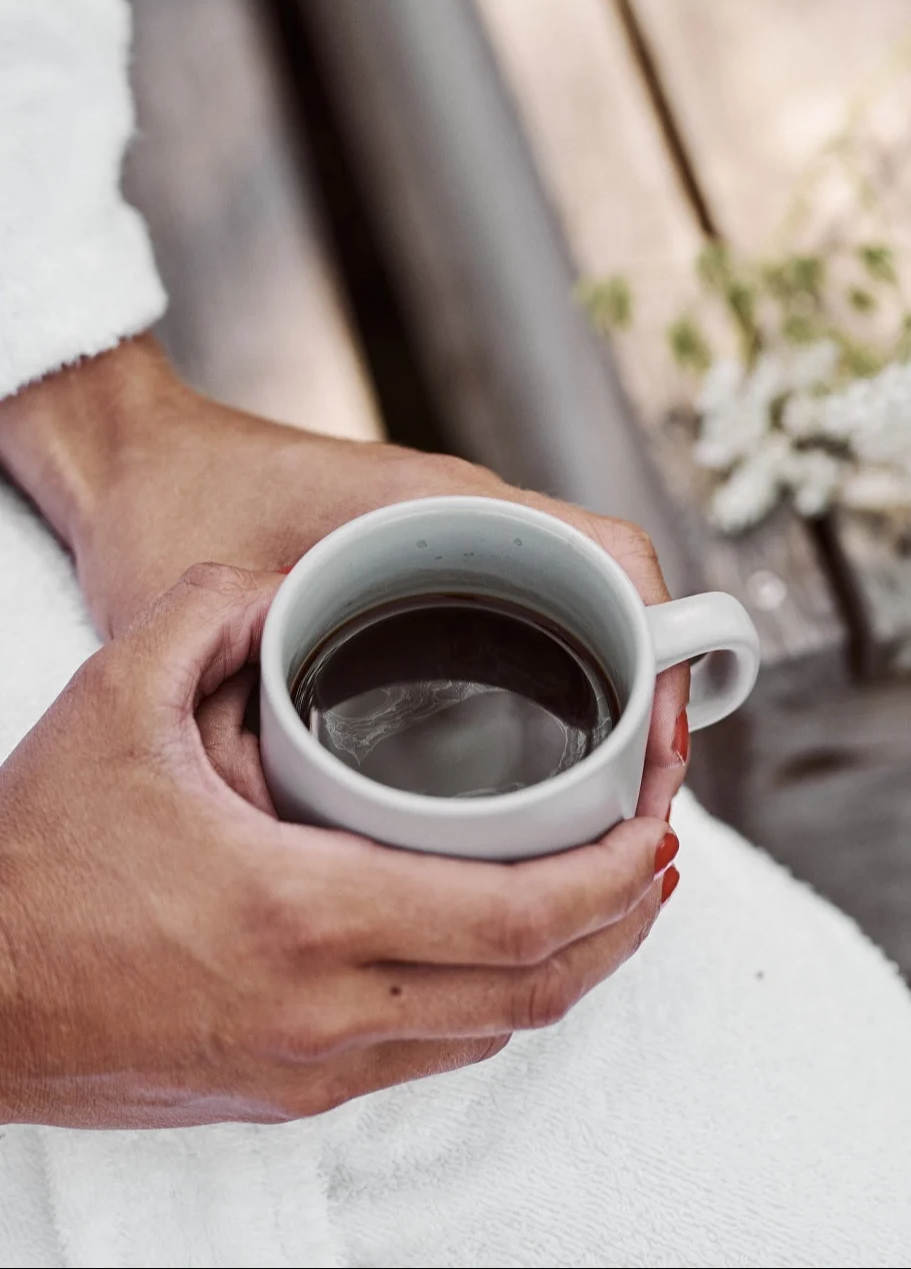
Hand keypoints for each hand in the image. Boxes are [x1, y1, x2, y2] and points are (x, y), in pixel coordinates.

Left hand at [0, 336, 689, 819]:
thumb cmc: (170, 503)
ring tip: (597, 809)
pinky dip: (546, 691)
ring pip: (571, 625)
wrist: (131, 461)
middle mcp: (466, 525)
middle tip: (635, 810)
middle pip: (612, 606)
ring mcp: (450, 551)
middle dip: (645, 706)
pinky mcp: (424, 578)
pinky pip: (516, 628)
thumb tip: (294, 828)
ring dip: (601, 705)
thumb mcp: (211, 611)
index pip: (613, 559)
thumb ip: (244, 708)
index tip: (659, 746)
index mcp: (444, 507)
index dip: (663, 655)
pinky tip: (522, 774)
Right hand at [0, 564, 675, 1127]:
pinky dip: (487, 1001)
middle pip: (535, 988)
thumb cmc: (30, 862)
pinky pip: (427, 1056)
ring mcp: (307, 1069)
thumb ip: (208, 615)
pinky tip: (490, 946)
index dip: (611, 873)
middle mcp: (321, 1011)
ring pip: (491, 1034)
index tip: (651, 824)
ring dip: (563, 968)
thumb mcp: (115, 701)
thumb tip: (275, 589)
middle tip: (651, 857)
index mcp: (301, 911)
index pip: (517, 915)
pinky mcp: (282, 1097)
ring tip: (598, 898)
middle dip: (620, 923)